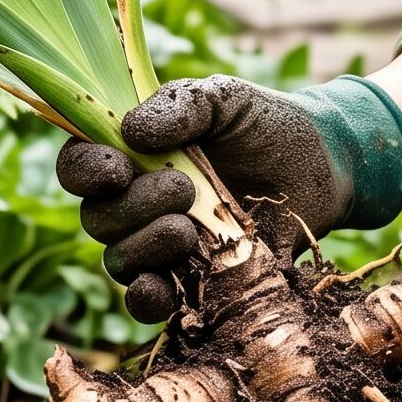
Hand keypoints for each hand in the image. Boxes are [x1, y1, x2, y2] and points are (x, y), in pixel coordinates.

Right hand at [56, 75, 401, 297]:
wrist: (323, 168)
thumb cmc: (266, 125)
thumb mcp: (226, 99)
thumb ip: (182, 105)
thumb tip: (131, 131)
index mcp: (133, 153)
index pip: (78, 166)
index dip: (85, 172)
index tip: (117, 170)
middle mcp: (137, 202)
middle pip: (97, 219)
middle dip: (134, 208)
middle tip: (185, 190)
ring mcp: (162, 244)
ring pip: (120, 262)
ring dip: (145, 249)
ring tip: (189, 230)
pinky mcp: (191, 281)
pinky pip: (150, 302)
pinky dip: (149, 300)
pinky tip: (167, 290)